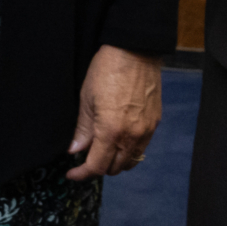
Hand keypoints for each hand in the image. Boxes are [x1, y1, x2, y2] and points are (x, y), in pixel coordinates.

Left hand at [66, 45, 161, 179]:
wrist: (135, 51)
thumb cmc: (107, 70)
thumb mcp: (86, 99)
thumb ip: (82, 129)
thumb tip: (74, 150)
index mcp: (111, 131)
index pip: (97, 166)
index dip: (82, 174)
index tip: (72, 174)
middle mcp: (132, 136)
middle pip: (115, 168)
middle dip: (99, 168)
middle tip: (85, 158)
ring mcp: (146, 130)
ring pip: (131, 161)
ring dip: (116, 162)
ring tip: (103, 150)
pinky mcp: (154, 122)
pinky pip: (142, 147)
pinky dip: (129, 150)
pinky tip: (119, 138)